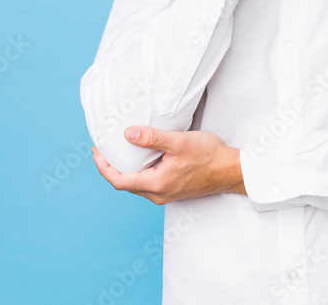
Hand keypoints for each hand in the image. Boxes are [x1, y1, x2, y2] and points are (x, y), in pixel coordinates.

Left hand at [91, 126, 245, 204]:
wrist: (231, 170)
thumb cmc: (209, 156)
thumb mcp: (179, 142)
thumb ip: (152, 138)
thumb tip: (128, 133)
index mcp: (157, 184)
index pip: (119, 180)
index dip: (103, 167)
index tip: (96, 152)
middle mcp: (159, 194)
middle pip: (125, 184)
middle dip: (111, 167)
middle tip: (103, 149)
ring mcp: (166, 194)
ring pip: (136, 185)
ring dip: (125, 170)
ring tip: (119, 152)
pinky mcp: (173, 190)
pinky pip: (148, 183)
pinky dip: (139, 171)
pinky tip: (142, 158)